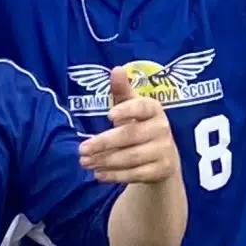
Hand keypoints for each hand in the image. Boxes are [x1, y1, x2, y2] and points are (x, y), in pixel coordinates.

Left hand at [81, 68, 182, 186]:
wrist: (163, 159)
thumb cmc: (140, 127)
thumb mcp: (132, 108)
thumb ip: (122, 91)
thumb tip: (116, 69)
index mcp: (154, 110)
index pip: (143, 107)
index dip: (127, 110)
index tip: (109, 115)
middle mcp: (162, 129)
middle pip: (130, 136)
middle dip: (104, 143)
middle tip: (82, 149)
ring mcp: (164, 150)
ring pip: (131, 157)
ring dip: (105, 161)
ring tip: (85, 163)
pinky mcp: (161, 170)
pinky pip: (135, 174)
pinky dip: (115, 175)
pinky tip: (99, 174)